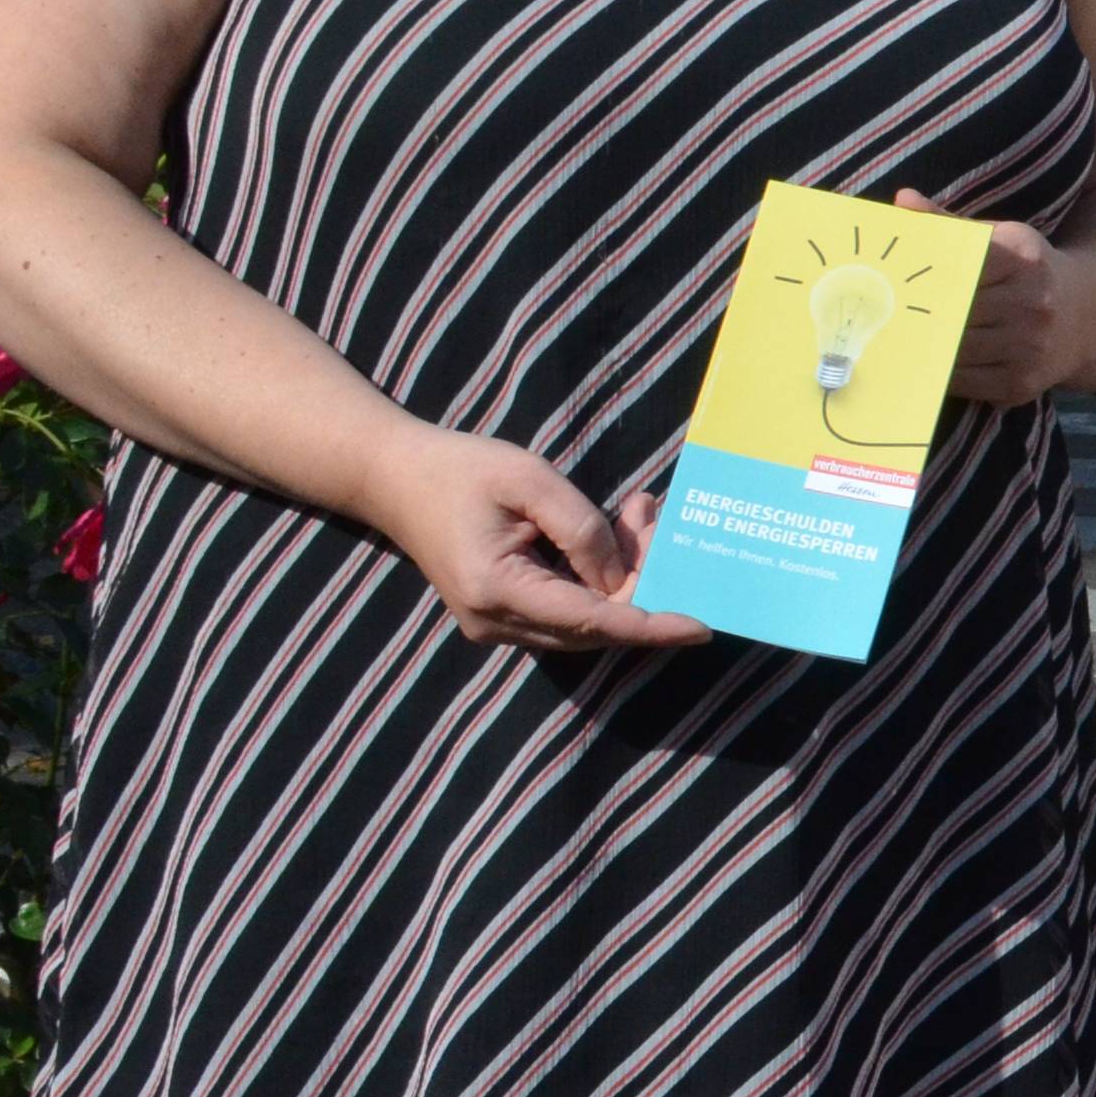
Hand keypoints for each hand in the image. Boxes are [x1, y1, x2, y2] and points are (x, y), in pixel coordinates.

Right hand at [363, 425, 709, 654]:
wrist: (393, 478)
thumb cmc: (460, 469)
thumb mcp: (530, 481)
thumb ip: (583, 529)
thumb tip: (624, 578)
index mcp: (496, 590)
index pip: (592, 620)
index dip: (652, 625)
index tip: (703, 627)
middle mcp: (495, 623)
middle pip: (595, 624)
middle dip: (642, 579)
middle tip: (654, 518)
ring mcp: (495, 626)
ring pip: (586, 620)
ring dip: (623, 574)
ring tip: (636, 514)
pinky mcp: (501, 616)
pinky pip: (567, 610)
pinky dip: (599, 577)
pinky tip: (614, 529)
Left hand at [907, 189, 1081, 405]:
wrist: (1089, 316)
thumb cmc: (1029, 272)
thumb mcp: (1001, 239)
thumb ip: (950, 222)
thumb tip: (904, 200)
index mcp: (1024, 260)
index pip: (961, 266)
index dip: (925, 276)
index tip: (894, 281)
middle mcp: (1032, 305)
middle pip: (955, 311)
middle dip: (918, 313)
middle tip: (879, 313)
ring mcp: (1029, 348)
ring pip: (955, 350)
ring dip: (924, 345)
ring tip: (895, 337)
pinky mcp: (1020, 384)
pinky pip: (964, 382)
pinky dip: (940, 373)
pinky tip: (925, 360)